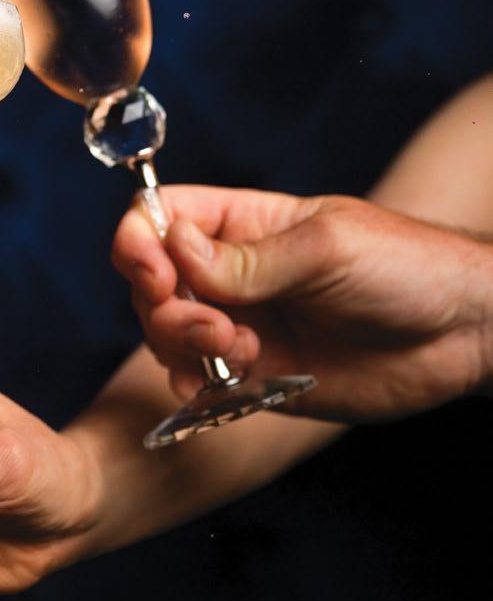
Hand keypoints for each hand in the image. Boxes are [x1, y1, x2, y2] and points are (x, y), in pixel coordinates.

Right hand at [113, 187, 492, 421]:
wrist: (465, 334)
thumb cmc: (408, 268)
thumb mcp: (327, 248)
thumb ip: (249, 259)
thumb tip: (174, 248)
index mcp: (242, 224)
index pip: (160, 218)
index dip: (141, 241)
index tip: (156, 271)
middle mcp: (230, 274)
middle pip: (150, 282)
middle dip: (164, 305)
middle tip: (209, 325)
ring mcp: (239, 325)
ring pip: (164, 334)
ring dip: (183, 344)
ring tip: (240, 350)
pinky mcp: (254, 375)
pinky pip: (195, 381)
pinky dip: (198, 382)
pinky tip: (241, 377)